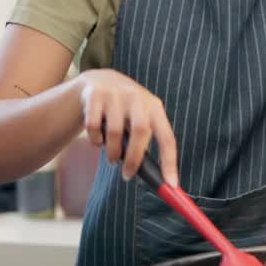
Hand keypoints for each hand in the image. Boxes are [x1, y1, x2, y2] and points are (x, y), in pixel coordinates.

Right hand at [77, 69, 177, 187]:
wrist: (100, 80)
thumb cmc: (125, 110)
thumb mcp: (140, 118)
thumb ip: (145, 141)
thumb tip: (154, 177)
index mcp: (154, 107)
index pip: (167, 137)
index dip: (170, 162)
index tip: (171, 185)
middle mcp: (137, 97)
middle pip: (141, 132)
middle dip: (133, 159)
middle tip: (127, 175)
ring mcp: (116, 94)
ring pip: (115, 132)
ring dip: (112, 153)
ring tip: (112, 159)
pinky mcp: (95, 95)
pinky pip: (93, 126)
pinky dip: (95, 140)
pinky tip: (97, 140)